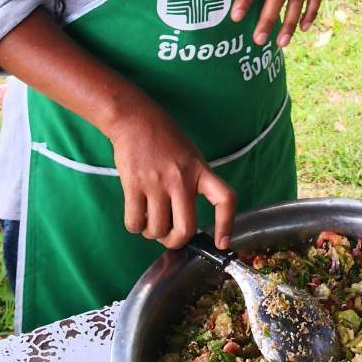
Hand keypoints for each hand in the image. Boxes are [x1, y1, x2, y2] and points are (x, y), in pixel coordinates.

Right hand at [109, 97, 236, 251]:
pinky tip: (137, 214)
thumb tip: (186, 220)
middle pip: (186, 229)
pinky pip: (134, 222)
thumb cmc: (165, 138)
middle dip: (176, 241)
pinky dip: (135, 226)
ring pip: (158, 230)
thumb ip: (194, 183)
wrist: (136, 119)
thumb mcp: (191, 156)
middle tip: (170, 235)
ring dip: (152, 232)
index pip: (224, 198)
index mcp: (200, 170)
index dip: (227, 224)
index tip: (222, 243)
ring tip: (150, 219)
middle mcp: (181, 179)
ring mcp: (156, 183)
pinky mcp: (134, 185)